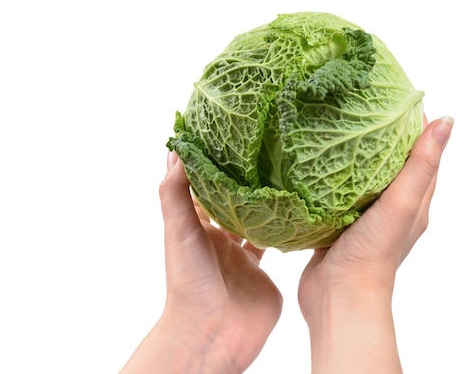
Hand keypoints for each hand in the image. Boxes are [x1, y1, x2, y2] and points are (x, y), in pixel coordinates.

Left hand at [120, 152, 282, 373]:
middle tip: (264, 152)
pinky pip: (276, 246)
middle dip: (246, 182)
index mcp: (198, 228)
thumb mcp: (179, 230)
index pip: (205, 189)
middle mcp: (220, 240)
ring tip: (285, 176)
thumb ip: (175, 192)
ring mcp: (242, 258)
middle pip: (234, 204)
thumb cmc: (190, 283)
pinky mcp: (264, 274)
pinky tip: (298, 211)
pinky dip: (286, 230)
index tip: (227, 139)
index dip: (213, 166)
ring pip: (257, 223)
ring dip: (268, 204)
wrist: (213, 332)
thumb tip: (176, 150)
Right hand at [297, 116, 452, 373]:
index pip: (424, 154)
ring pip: (364, 177)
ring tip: (339, 124)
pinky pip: (339, 192)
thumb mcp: (402, 203)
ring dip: (357, 154)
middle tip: (364, 103)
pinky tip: (316, 160)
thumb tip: (447, 121)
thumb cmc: (374, 254)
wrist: (339, 297)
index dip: (416, 124)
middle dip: (384, 134)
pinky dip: (334, 175)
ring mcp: (366, 217)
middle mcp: (393, 208)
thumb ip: (421, 164)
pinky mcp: (340, 223)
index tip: (400, 95)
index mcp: (415, 201)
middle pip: (394, 162)